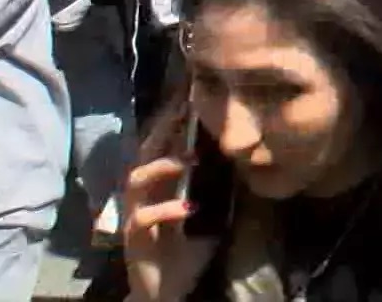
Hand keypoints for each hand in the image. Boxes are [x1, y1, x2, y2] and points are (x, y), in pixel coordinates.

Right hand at [122, 113, 217, 301]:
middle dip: (162, 132)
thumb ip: (218, 186)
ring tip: (189, 160)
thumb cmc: (189, 249)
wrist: (170, 289)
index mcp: (160, 187)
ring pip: (135, 181)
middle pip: (144, 154)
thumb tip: (247, 158)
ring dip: (162, 166)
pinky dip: (165, 209)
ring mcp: (134, 216)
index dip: (171, 123)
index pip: (161, 147)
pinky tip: (187, 207)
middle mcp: (143, 196)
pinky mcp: (134, 239)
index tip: (189, 99)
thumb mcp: (210, 212)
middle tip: (185, 113)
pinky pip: (142, 219)